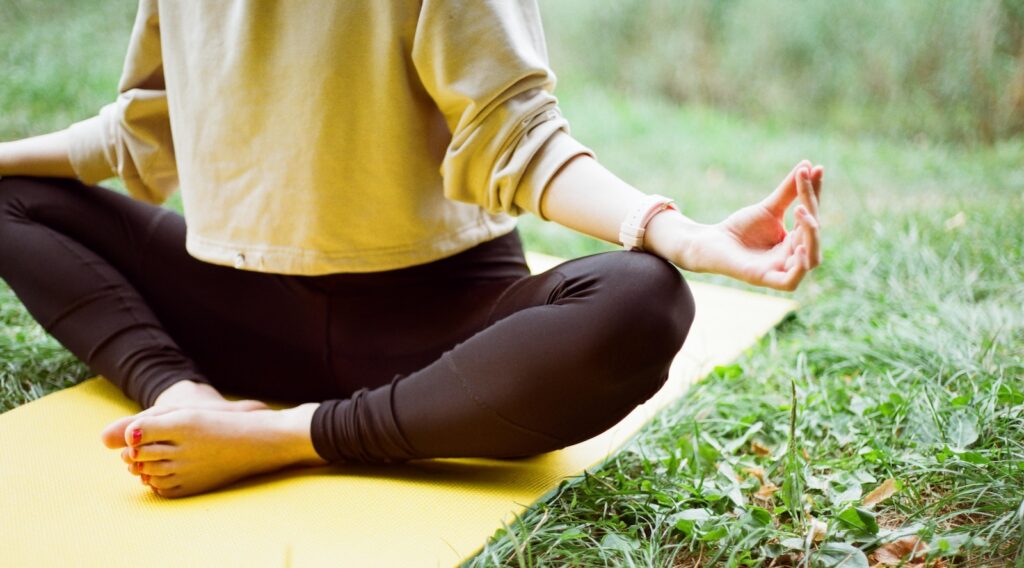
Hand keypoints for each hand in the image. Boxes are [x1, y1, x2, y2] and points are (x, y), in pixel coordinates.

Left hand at [681, 160, 822, 290]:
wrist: (710, 242)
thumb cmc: (740, 228)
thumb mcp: (768, 208)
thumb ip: (789, 191)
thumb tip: (808, 164)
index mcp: (796, 240)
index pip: (813, 215)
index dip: (815, 193)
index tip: (815, 168)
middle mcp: (793, 257)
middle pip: (814, 235)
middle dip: (811, 212)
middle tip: (801, 197)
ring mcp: (780, 270)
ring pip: (811, 260)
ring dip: (811, 236)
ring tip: (802, 211)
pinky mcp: (764, 279)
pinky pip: (791, 281)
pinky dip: (800, 266)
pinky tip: (798, 246)